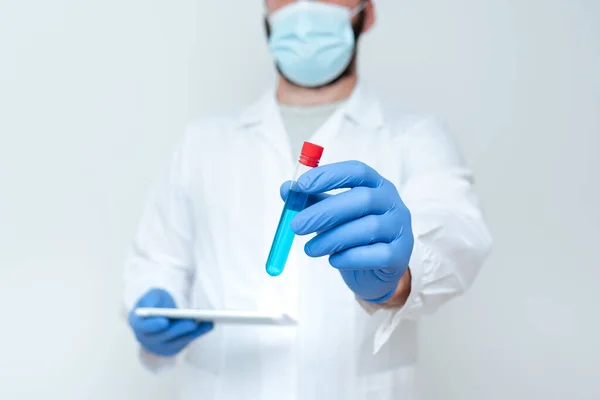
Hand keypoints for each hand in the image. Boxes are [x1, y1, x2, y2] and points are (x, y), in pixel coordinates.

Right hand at [128, 289, 212, 356]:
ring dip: (193, 332)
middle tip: (192, 322)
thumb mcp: (151, 295)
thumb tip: (154, 308)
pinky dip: (198, 333)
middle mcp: (147, 339)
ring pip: (178, 341)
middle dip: (179, 329)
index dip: (153, 325)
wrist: (160, 312)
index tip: (164, 321)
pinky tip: (209, 324)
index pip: (143, 327)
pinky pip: (187, 341)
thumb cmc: (155, 302)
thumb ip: (151, 300)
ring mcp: (160, 346)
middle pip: (164, 336)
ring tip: (207, 321)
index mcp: (138, 324)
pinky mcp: (174, 348)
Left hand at [280, 161, 413, 302]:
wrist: (375, 271)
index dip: (329, 175)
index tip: (301, 186)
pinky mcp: (399, 256)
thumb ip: (312, 200)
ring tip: (310, 250)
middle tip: (297, 226)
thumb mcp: (332, 214)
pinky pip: (375, 255)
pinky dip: (350, 258)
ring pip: (368, 228)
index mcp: (376, 185)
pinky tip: (334, 260)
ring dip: (332, 238)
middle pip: (362, 199)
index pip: (357, 171)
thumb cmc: (353, 234)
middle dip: (325, 212)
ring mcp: (400, 229)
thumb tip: (286, 189)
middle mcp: (392, 203)